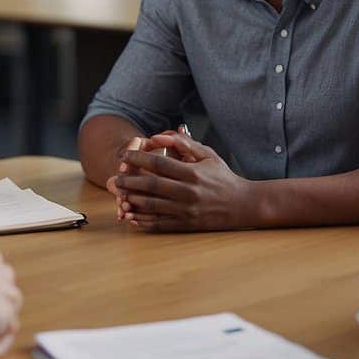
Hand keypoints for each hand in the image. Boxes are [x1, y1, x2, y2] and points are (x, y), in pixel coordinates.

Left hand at [111, 131, 254, 231]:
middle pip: (151, 185)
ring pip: (152, 205)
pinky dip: (143, 220)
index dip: (138, 158)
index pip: (158, 163)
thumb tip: (160, 134)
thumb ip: (184, 143)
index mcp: (192, 173)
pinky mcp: (186, 224)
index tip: (124, 156)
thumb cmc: (223, 177)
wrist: (242, 205)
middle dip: (129, 180)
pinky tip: (132, 216)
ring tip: (120, 195)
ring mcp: (186, 210)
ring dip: (132, 200)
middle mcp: (187, 192)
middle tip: (115, 178)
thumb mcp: (208, 155)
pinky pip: (159, 223)